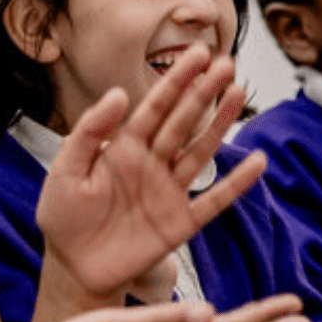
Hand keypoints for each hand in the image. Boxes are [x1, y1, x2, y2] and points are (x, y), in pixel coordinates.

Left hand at [36, 44, 265, 297]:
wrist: (72, 268)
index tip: (198, 53)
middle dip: (204, 92)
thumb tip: (118, 93)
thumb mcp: (65, 170)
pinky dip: (236, 184)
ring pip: (200, 152)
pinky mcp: (180, 224)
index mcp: (124, 148)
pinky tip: (257, 163)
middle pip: (183, 122)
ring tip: (240, 93)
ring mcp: (169, 192)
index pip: (156, 107)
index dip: (177, 80)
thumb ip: (89, 133)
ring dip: (221, 124)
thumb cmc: (64, 218)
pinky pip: (213, 201)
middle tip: (227, 63)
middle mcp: (151, 165)